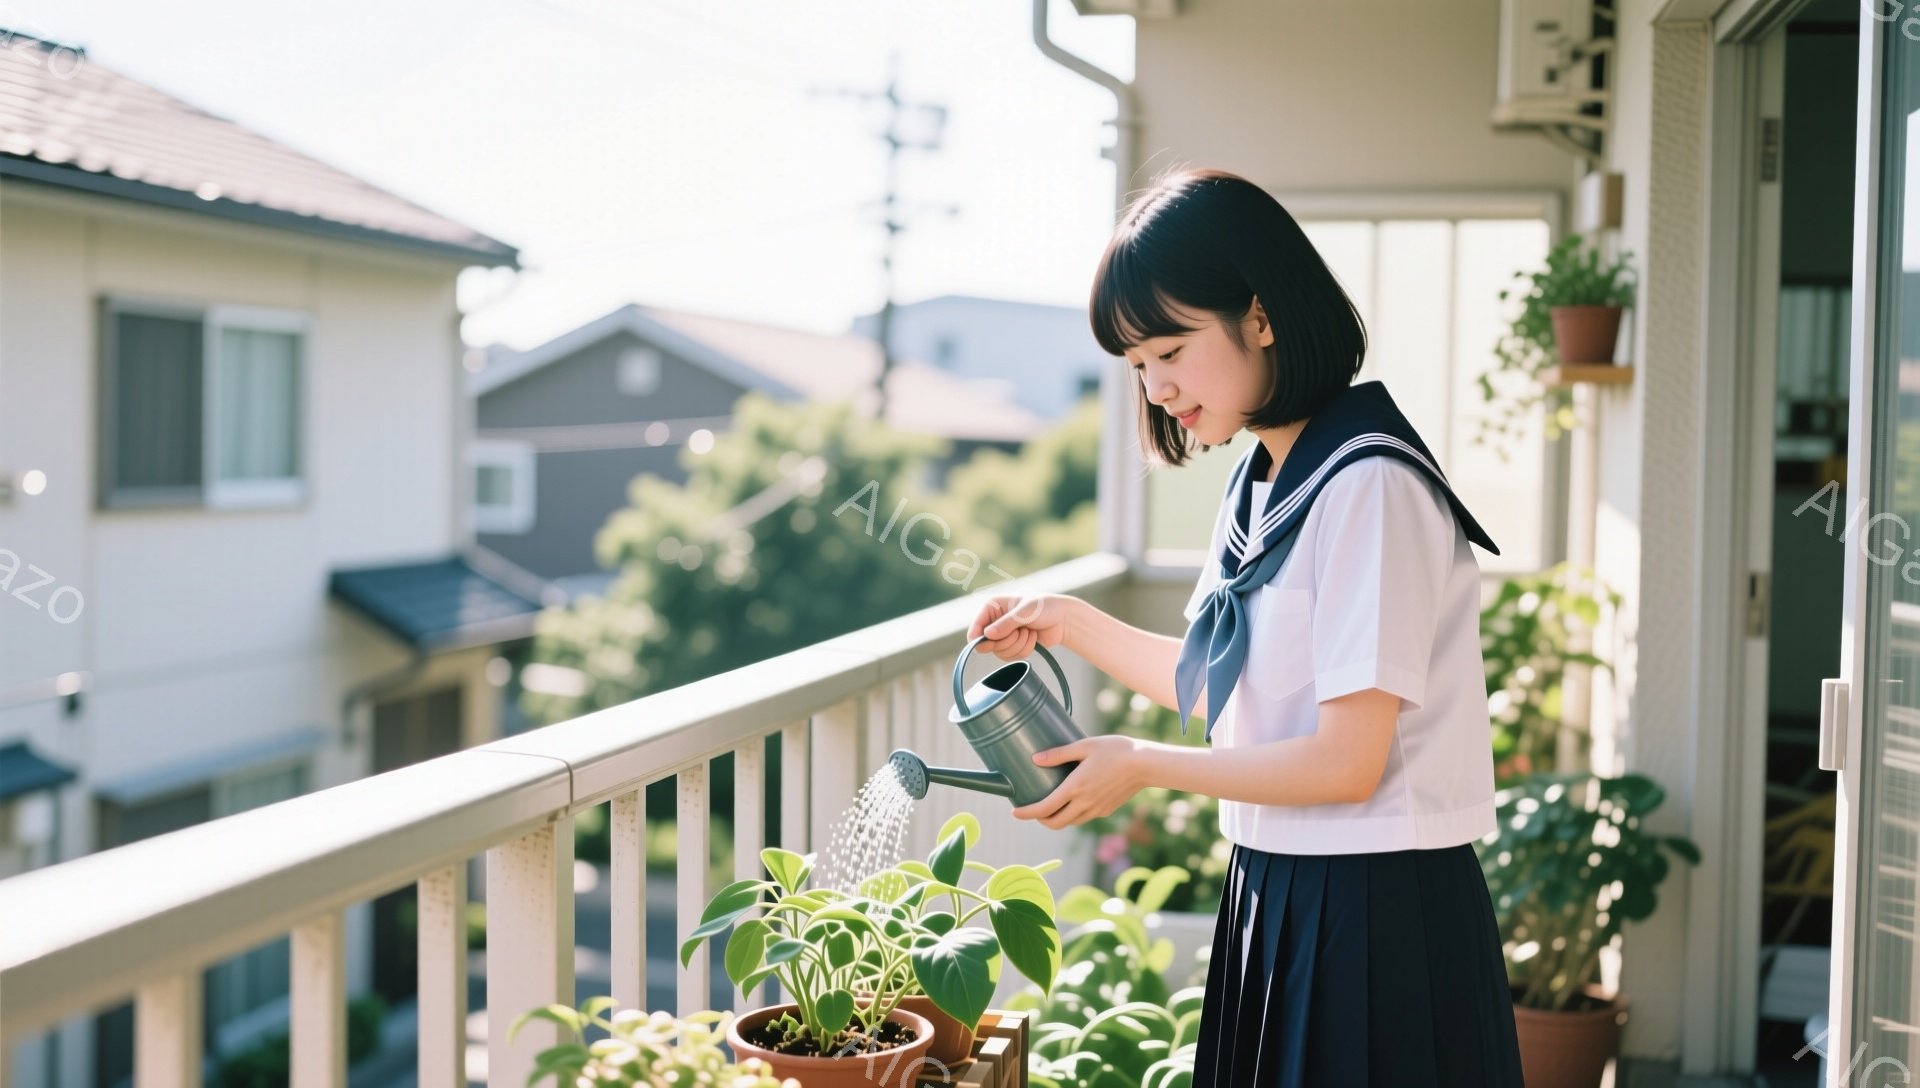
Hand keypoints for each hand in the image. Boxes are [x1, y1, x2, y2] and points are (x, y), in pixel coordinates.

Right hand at [967, 593, 1078, 661]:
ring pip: (1000, 652)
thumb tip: (987, 635)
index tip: (989, 643)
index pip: (976, 627)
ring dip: (1018, 646)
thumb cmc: (1045, 608)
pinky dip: (1024, 650)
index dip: (979, 638)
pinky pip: (1011, 657)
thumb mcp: (1024, 613)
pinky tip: (1032, 638)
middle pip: (987, 644)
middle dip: (1007, 641)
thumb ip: (1005, 624)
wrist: (1063, 619)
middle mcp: (995, 621)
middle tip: (1020, 632)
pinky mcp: (1013, 645)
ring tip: (1029, 633)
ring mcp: (1004, 634)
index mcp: (993, 607)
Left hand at [1010, 735, 1148, 829]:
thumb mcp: (1084, 746)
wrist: (1145, 764)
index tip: (1014, 813)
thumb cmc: (1115, 750)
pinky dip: (1073, 814)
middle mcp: (1084, 804)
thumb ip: (1059, 754)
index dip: (1026, 813)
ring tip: (1051, 805)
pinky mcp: (1106, 810)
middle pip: (1055, 823)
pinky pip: (1084, 817)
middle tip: (1033, 809)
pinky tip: (1074, 801)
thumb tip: (1035, 759)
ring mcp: (1096, 810)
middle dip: (1040, 820)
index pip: (1044, 809)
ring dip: (1057, 819)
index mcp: (1075, 788)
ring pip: (1070, 822)